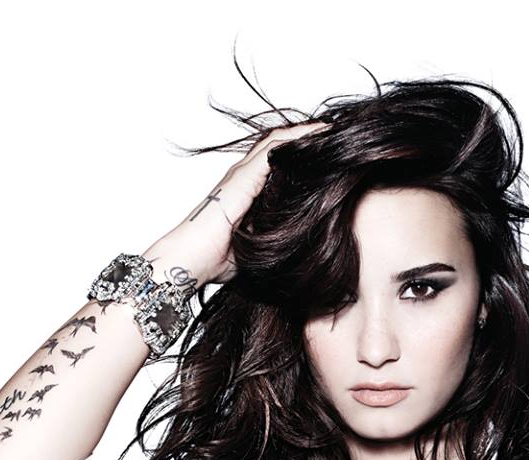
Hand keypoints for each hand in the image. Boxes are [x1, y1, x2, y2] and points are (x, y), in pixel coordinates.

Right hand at [146, 120, 330, 286]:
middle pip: (280, 148)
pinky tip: (321, 136)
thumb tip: (303, 245)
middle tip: (338, 136)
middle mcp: (244, 177)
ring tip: (335, 130)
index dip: (302, 156)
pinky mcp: (243, 178)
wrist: (190, 260)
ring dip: (307, 134)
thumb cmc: (216, 260)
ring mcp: (242, 174)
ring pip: (279, 142)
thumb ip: (275, 234)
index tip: (330, 155)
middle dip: (308, 140)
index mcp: (247, 191)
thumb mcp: (257, 244)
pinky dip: (298, 139)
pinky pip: (275, 149)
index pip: (278, 164)